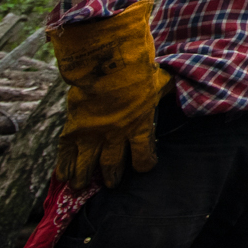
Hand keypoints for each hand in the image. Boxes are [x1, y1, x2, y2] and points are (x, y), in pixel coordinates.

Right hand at [48, 0, 169, 187]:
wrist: (109, 61)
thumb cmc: (138, 69)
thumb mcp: (160, 80)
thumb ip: (167, 89)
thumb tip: (184, 83)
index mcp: (140, 125)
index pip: (144, 157)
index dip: (145, 163)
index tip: (144, 165)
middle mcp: (116, 135)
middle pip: (113, 166)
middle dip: (112, 177)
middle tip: (110, 183)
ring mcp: (93, 134)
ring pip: (87, 166)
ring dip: (84, 177)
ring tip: (80, 185)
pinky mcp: (73, 128)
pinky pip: (66, 154)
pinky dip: (63, 166)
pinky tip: (62, 175)